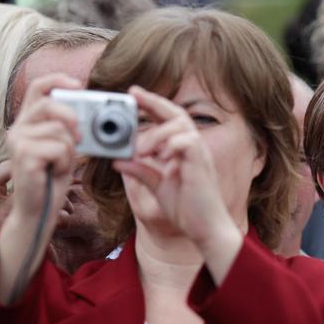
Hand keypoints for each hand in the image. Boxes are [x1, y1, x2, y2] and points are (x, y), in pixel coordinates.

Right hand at [5, 73, 80, 228]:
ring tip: (61, 163)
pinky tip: (57, 171)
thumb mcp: (65, 147)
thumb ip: (70, 128)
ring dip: (71, 149)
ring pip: (59, 130)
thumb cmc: (53, 178)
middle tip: (80, 136)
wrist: (39, 210)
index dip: (58, 80)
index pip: (38, 88)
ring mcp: (18, 141)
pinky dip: (66, 161)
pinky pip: (59, 148)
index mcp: (27, 122)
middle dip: (72, 117)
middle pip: (49, 104)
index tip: (79, 84)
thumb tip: (89, 111)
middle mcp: (18, 128)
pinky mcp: (24, 156)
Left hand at [112, 86, 239, 252]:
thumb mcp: (158, 187)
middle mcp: (193, 148)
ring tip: (139, 150)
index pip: (169, 120)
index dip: (153, 104)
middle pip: (176, 114)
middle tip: (134, 96)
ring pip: (180, 126)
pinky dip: (170, 144)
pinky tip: (159, 157)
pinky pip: (187, 142)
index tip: (134, 93)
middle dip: (154, 102)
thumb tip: (117, 160)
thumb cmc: (188, 209)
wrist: (206, 230)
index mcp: (183, 150)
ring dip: (155, 133)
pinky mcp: (200, 165)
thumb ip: (140, 171)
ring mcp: (199, 155)